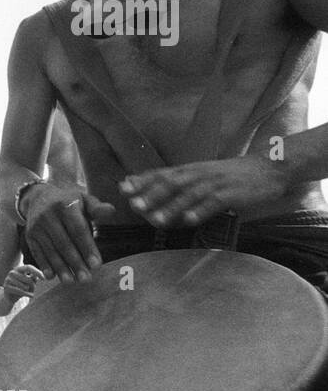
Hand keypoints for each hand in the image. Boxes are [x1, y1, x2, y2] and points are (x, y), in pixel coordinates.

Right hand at [2, 264, 44, 304]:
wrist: (10, 297)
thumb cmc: (21, 288)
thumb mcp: (29, 283)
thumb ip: (33, 278)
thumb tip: (37, 276)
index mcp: (18, 269)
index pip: (29, 267)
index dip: (37, 272)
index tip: (44, 279)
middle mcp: (12, 272)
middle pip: (29, 279)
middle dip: (33, 286)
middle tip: (34, 290)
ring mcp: (8, 279)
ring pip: (25, 286)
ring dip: (29, 291)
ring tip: (28, 293)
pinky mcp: (6, 287)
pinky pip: (20, 291)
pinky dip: (26, 294)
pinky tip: (30, 296)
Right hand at [21, 182, 115, 283]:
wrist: (38, 197)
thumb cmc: (68, 202)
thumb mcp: (84, 200)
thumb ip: (97, 208)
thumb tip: (111, 211)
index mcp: (65, 205)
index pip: (78, 230)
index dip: (87, 248)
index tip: (97, 265)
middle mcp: (48, 215)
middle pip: (64, 243)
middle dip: (75, 263)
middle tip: (86, 279)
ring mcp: (36, 226)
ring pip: (50, 250)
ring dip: (60, 267)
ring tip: (70, 281)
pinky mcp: (29, 235)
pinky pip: (37, 252)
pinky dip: (44, 265)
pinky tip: (52, 276)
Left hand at [119, 154, 290, 227]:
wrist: (268, 170)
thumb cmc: (228, 176)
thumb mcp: (201, 175)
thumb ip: (177, 183)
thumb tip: (147, 192)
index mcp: (190, 170)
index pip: (161, 173)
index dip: (142, 181)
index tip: (123, 188)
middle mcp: (199, 174)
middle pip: (172, 183)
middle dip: (152, 194)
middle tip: (134, 206)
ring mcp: (216, 183)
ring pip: (190, 195)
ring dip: (171, 207)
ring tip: (155, 220)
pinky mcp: (232, 194)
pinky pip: (214, 203)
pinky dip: (201, 211)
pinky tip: (189, 221)